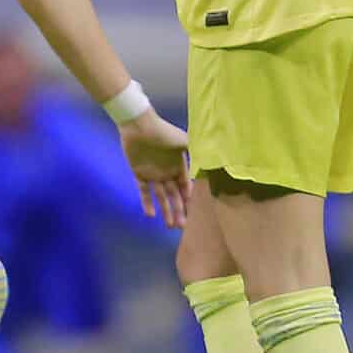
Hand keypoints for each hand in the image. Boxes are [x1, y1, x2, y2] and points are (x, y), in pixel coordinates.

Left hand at [118, 110, 190, 228]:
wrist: (139, 126)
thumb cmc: (163, 132)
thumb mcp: (183, 141)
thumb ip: (196, 152)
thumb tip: (214, 162)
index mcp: (179, 165)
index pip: (185, 186)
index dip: (189, 199)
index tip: (193, 212)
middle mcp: (167, 172)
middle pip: (174, 195)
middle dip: (179, 210)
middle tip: (182, 226)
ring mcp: (153, 174)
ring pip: (161, 197)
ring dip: (166, 210)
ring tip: (169, 226)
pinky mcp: (139, 174)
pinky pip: (143, 191)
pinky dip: (147, 203)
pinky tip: (151, 215)